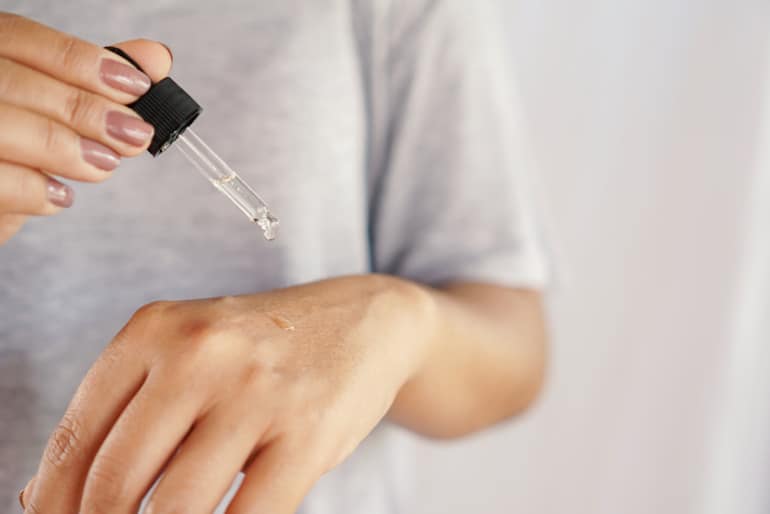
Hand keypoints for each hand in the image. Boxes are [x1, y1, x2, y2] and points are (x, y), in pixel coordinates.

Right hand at [0, 13, 171, 243]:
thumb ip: (94, 82)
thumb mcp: (51, 111)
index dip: (82, 61)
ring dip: (66, 149)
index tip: (137, 87)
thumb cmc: (12, 150)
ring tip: (105, 164)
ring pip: (4, 128)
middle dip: (86, 110)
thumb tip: (156, 58)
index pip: (22, 38)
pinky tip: (60, 197)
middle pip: (15, 82)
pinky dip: (35, 191)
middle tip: (135, 135)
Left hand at [22, 275, 433, 513]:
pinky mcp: (309, 431)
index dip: (53, 504)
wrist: (361, 321)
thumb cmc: (262, 348)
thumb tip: (42, 495)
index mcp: (155, 330)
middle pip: (115, 481)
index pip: (76, 439)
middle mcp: (202, 353)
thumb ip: (124, 412)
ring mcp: (258, 391)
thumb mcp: (187, 351)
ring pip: (176, 509)